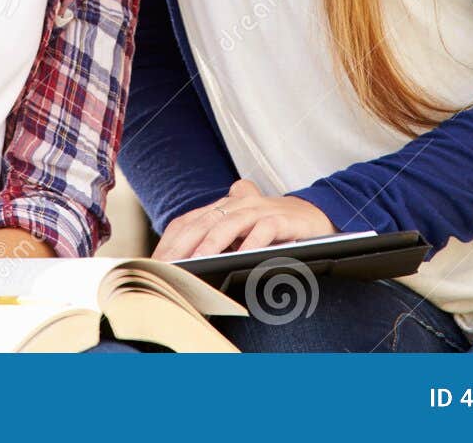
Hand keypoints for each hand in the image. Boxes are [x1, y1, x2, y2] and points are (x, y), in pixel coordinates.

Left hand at [151, 179, 335, 260]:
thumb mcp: (238, 235)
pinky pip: (265, 228)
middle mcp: (237, 204)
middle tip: (169, 266)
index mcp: (222, 208)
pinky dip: (253, 242)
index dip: (171, 242)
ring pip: (230, 223)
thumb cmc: (271, 230)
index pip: (188, 221)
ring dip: (212, 244)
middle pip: (203, 222)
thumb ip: (214, 243)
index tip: (157, 264)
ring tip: (197, 262)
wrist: (315, 217)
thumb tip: (184, 268)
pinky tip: (243, 256)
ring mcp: (260, 209)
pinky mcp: (283, 218)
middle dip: (183, 245)